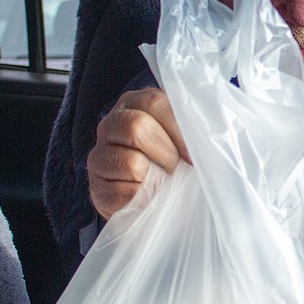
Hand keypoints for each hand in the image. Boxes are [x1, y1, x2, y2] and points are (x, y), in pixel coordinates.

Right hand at [86, 87, 189, 218]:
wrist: (156, 200)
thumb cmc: (178, 163)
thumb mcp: (188, 138)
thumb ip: (195, 127)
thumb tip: (208, 136)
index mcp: (135, 103)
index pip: (153, 103)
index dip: (178, 131)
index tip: (194, 157)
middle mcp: (111, 124)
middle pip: (136, 127)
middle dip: (166, 154)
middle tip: (176, 169)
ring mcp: (98, 156)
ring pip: (131, 163)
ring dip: (157, 180)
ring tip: (163, 183)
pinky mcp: (96, 187)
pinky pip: (123, 193)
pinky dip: (144, 200)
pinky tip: (148, 198)